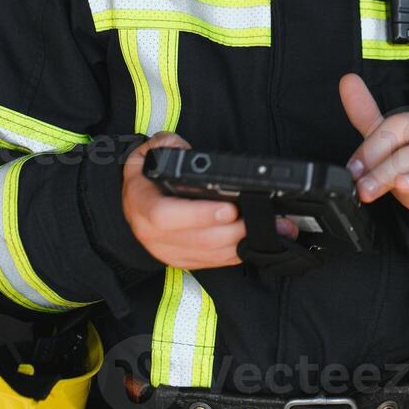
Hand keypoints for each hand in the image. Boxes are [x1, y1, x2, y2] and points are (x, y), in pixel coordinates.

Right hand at [122, 132, 293, 269]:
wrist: (135, 199)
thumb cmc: (146, 175)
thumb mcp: (150, 151)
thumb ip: (169, 146)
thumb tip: (190, 153)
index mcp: (142, 204)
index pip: (166, 216)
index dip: (199, 215)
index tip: (229, 208)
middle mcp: (152, 234)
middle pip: (198, 240)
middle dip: (234, 230)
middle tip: (261, 218)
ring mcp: (168, 251)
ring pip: (209, 255)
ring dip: (243, 243)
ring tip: (273, 229)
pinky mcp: (182, 260)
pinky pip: (213, 262)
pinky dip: (237, 253)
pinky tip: (256, 240)